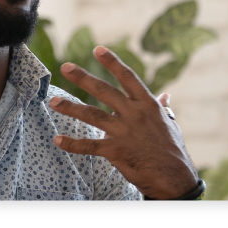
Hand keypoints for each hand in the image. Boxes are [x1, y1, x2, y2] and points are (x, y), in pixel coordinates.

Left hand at [48, 45, 199, 199]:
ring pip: (92, 115)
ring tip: (53, 101)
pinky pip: (89, 146)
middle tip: (65, 67)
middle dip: (83, 77)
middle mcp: (134, 114)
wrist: (173, 178)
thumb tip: (166, 95)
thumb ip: (163, 108)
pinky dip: (72, 144)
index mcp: (147, 104)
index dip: (113, 62)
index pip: (128, 77)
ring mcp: (124, 132)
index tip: (97, 49)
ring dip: (71, 107)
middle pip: (104, 91)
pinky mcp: (116, 151)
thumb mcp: (170, 124)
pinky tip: (57, 140)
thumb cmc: (172, 150)